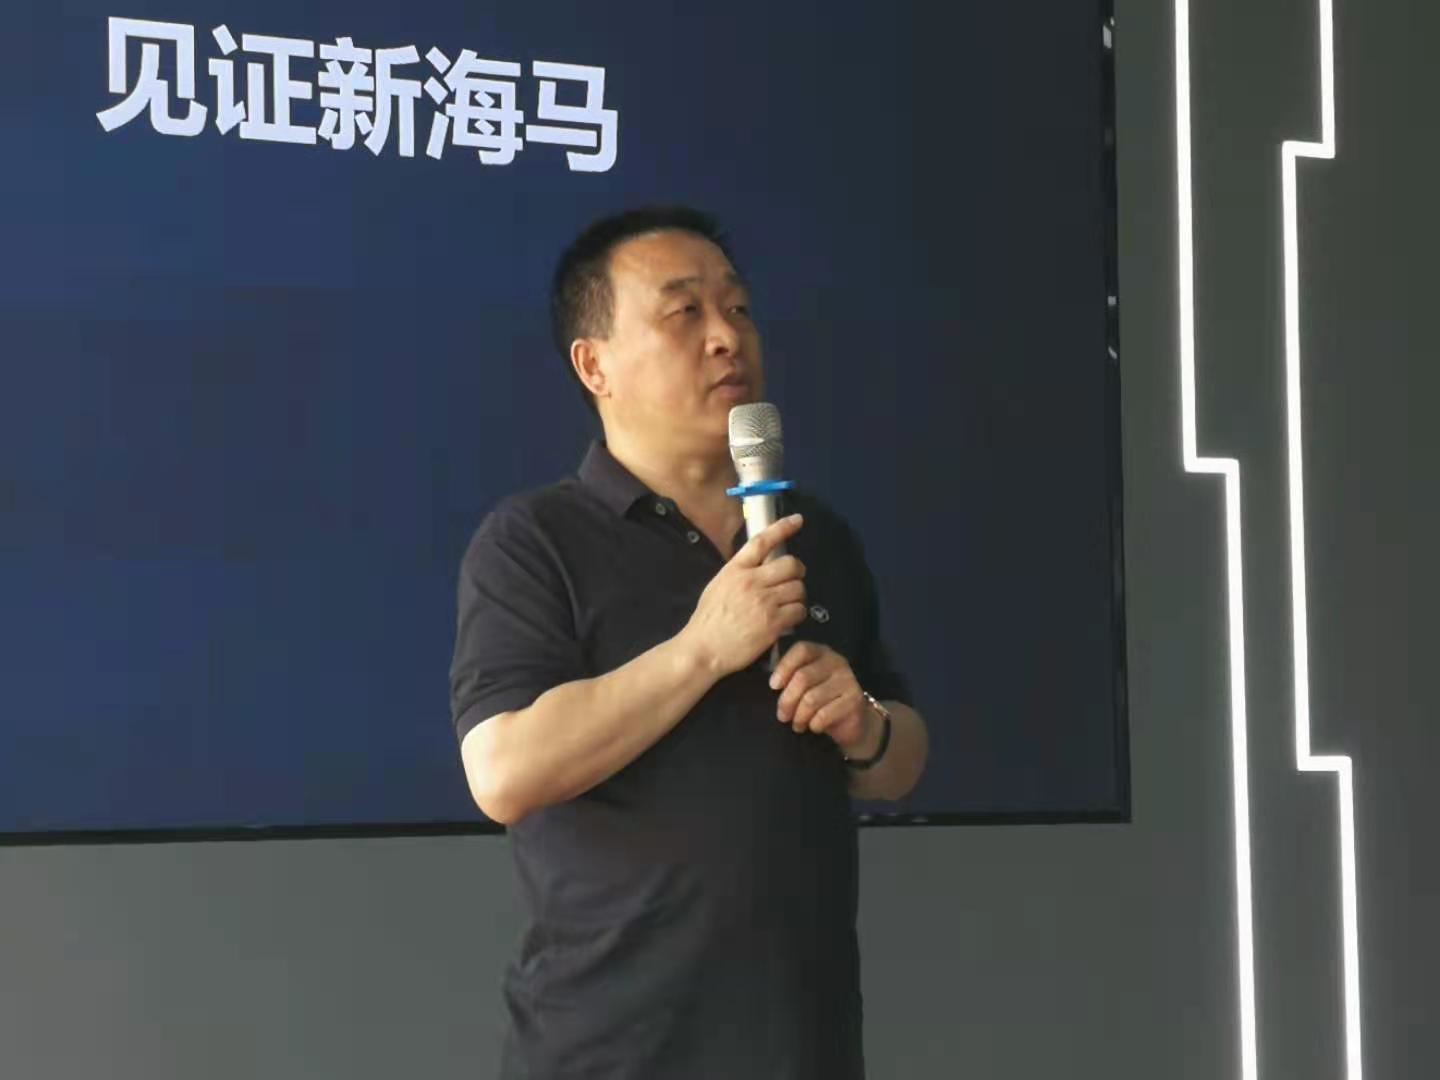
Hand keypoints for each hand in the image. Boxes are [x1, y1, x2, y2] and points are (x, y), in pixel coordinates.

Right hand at [680, 514, 807, 677]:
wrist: (703, 649)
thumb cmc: (708, 620)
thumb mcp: (718, 585)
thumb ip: (739, 573)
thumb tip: (760, 565)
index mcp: (736, 569)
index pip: (762, 541)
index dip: (782, 528)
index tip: (797, 520)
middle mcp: (751, 581)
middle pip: (791, 564)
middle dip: (797, 572)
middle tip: (792, 581)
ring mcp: (764, 602)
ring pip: (798, 588)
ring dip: (797, 596)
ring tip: (787, 604)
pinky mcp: (773, 623)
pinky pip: (799, 610)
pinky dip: (797, 614)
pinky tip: (788, 619)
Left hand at [768, 641, 877, 753]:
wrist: (851, 721)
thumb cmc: (820, 700)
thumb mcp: (804, 684)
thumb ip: (788, 675)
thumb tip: (768, 677)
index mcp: (821, 652)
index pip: (801, 650)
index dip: (784, 667)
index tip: (773, 686)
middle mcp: (836, 661)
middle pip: (803, 677)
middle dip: (787, 700)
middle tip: (782, 716)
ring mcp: (848, 679)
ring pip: (811, 699)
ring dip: (799, 716)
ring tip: (797, 724)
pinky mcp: (854, 700)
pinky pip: (824, 715)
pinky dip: (813, 724)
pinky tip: (813, 727)